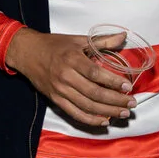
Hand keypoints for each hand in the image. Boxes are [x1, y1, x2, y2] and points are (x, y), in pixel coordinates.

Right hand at [5, 28, 134, 128]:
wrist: (27, 53)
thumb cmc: (54, 45)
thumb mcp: (78, 40)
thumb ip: (102, 41)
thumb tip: (123, 36)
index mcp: (72, 59)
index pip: (95, 73)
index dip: (112, 82)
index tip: (127, 87)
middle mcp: (65, 76)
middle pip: (93, 93)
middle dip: (115, 100)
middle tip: (131, 104)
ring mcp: (60, 90)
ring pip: (86, 105)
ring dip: (107, 112)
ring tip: (123, 113)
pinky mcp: (55, 99)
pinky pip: (74, 113)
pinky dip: (90, 119)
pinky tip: (104, 121)